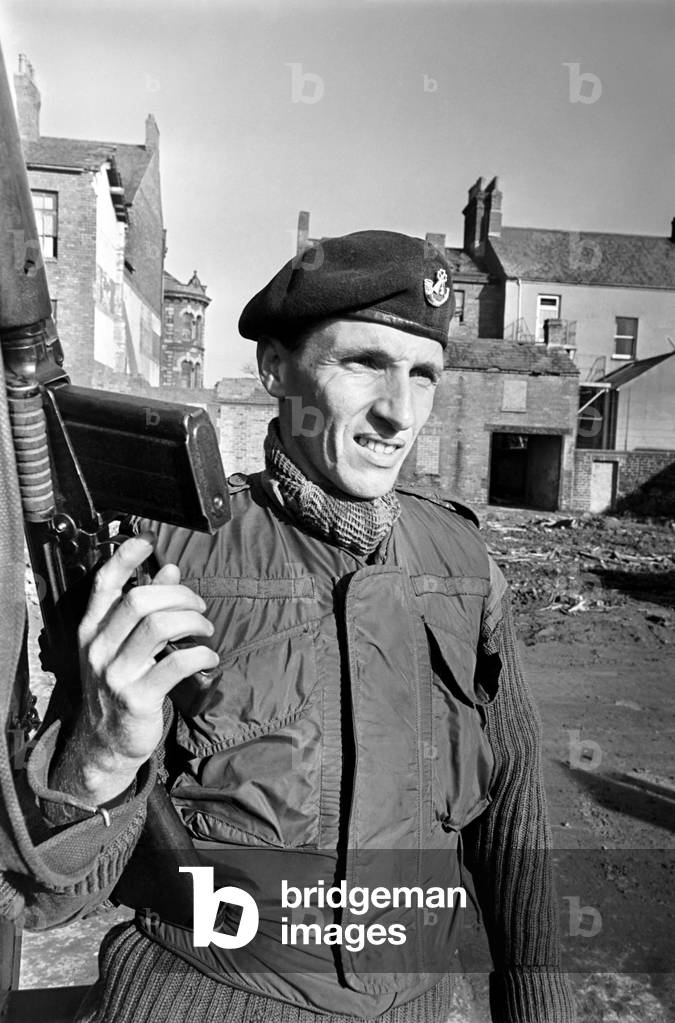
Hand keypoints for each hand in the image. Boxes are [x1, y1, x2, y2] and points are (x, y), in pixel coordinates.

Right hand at [55, 533, 218, 804]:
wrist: (107, 743)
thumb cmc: (123, 685)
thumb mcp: (125, 645)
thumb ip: (146, 607)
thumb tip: (170, 569)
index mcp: (91, 630)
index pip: (105, 583)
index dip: (127, 558)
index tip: (148, 541)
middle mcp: (98, 648)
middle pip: (140, 600)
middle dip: (179, 595)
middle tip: (199, 607)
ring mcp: (115, 674)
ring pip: (159, 625)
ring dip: (192, 621)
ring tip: (205, 630)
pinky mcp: (137, 698)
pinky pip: (176, 663)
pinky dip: (201, 654)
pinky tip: (210, 657)